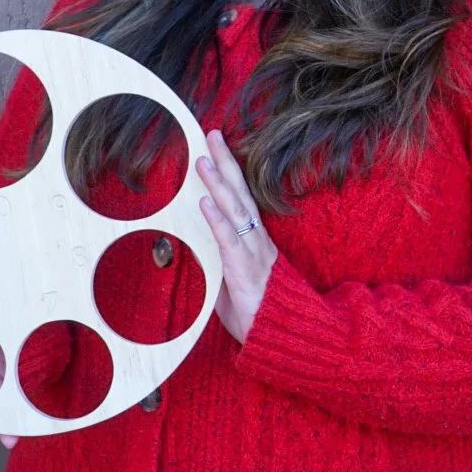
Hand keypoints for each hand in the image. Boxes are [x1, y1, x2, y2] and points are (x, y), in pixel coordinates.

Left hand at [197, 130, 276, 343]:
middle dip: (225, 161)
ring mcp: (252, 252)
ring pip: (234, 210)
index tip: (215, 145)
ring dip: (217, 183)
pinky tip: (205, 201)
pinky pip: (229, 240)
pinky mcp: (245, 269)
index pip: (239, 197)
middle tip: (211, 133)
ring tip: (202, 160)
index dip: (228, 171)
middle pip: (239, 192)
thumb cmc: (256, 312)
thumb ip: (215, 263)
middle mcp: (255, 239)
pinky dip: (217, 219)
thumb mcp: (229, 283)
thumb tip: (190, 252)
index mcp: (253, 240)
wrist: (281, 339)